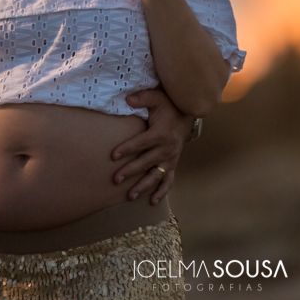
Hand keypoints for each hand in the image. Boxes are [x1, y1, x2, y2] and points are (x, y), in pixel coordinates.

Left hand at [110, 88, 193, 204]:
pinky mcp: (172, 164)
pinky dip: (162, 192)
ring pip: (156, 175)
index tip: (113, 155)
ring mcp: (171, 159)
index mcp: (161, 133)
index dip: (127, 149)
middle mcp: (167, 149)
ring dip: (143, 186)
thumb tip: (128, 99)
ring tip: (130, 196)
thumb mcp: (158, 97)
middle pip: (146, 162)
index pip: (141, 143)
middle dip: (130, 171)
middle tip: (115, 179)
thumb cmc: (168, 106)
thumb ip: (143, 97)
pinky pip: (169, 181)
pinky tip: (152, 201)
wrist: (186, 116)